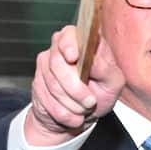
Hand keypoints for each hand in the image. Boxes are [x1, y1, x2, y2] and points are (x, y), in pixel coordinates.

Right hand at [28, 25, 123, 144]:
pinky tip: (74, 115)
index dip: (69, 44)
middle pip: (58, 63)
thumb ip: (107, 70)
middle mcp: (61, 49)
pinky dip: (64, 113)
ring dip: (72, 104)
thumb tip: (94, 61)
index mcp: (82, 42)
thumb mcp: (113, 84)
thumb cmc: (100, 93)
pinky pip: (47, 101)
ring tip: (84, 109)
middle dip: (76, 89)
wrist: (82, 116)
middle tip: (90, 101)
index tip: (74, 57)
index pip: (69, 34)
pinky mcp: (37, 83)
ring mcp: (46, 65)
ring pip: (53, 85)